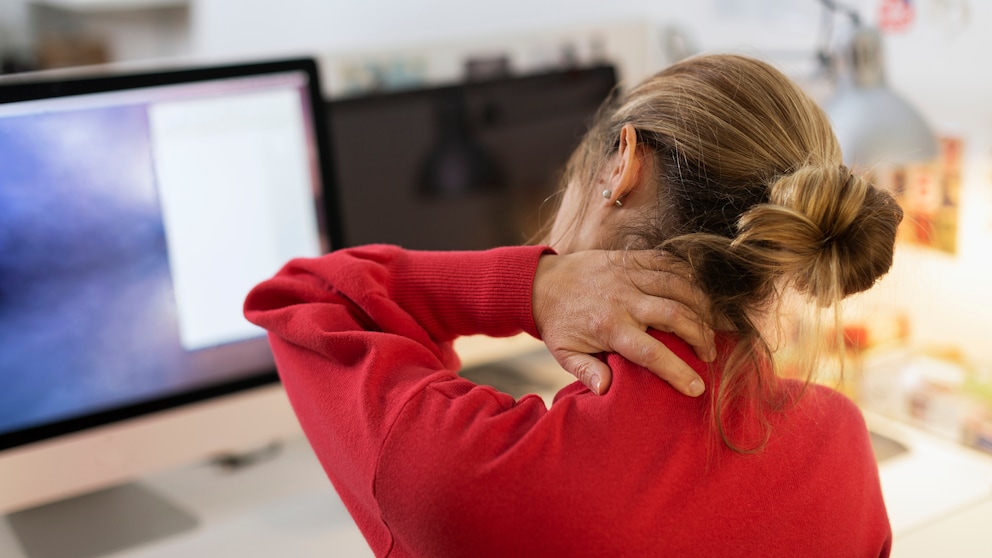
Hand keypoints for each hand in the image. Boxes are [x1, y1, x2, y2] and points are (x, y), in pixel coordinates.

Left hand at [532, 250, 714, 395]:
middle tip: (710, 354)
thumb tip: (605, 390)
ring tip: (711, 327)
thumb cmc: (559, 322)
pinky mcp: (632, 257)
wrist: (543, 281)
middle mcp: (623, 299)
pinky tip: (698, 296)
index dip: (677, 371)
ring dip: (701, 307)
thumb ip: (586, 371)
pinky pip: (670, 263)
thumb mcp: (564, 352)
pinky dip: (690, 277)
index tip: (697, 387)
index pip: (651, 352)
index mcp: (608, 327)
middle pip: (676, 315)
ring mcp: (629, 274)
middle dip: (701, 336)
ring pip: (679, 287)